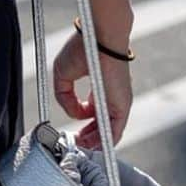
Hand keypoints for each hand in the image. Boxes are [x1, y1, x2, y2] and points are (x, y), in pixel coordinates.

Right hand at [53, 30, 132, 149]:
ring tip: (82, 147)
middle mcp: (111, 97)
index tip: (73, 131)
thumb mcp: (63, 76)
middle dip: (88, 138)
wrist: (100, 37)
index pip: (94, 113)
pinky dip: (105, 142)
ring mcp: (118, 102)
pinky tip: (94, 149)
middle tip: (76, 143)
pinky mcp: (122, 105)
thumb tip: (73, 114)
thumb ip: (64, 98)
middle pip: (102, 125)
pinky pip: (115, 131)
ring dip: (95, 143)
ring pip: (109, 131)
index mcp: (100, 88)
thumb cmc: (83, 48)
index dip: (82, 124)